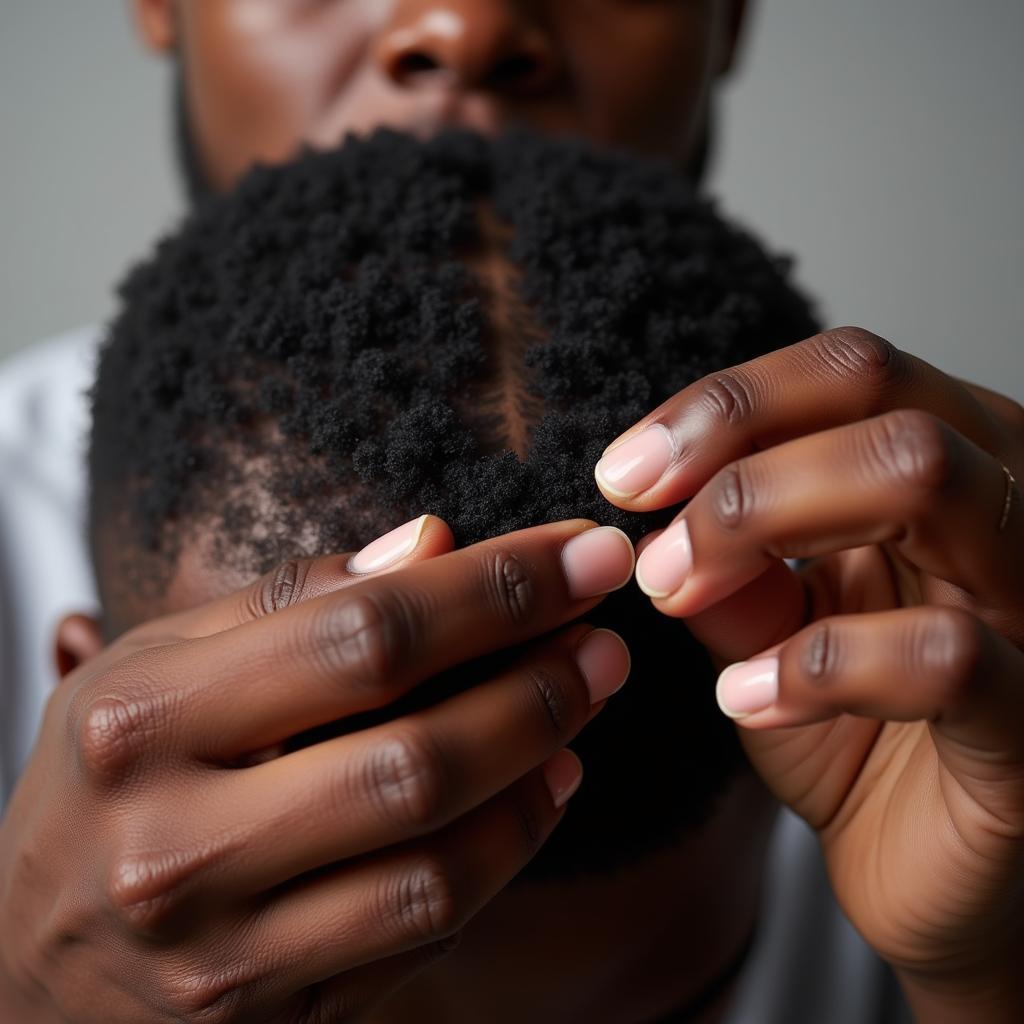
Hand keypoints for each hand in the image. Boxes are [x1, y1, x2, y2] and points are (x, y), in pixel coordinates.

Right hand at [0, 517, 633, 1022]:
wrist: (30, 961)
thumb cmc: (116, 776)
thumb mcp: (162, 662)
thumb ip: (290, 600)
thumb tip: (433, 542)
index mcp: (142, 720)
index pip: (362, 633)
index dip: (496, 588)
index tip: (584, 552)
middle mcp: (174, 842)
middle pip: (413, 753)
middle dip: (539, 682)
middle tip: (605, 634)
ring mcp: (222, 949)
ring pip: (435, 860)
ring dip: (540, 768)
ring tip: (589, 698)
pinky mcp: (270, 1015)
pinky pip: (425, 930)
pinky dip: (508, 851)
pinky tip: (547, 787)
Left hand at [596, 328, 1023, 1020]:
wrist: (926, 867)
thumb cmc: (858, 732)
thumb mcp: (770, 628)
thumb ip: (726, 562)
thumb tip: (648, 507)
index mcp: (945, 467)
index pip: (845, 372)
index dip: (722, 407)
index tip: (624, 473)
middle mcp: (1007, 505)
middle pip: (879, 398)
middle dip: (732, 460)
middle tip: (647, 545)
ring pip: (921, 478)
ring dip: (758, 523)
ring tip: (677, 594)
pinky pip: (940, 652)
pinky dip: (816, 667)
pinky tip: (742, 698)